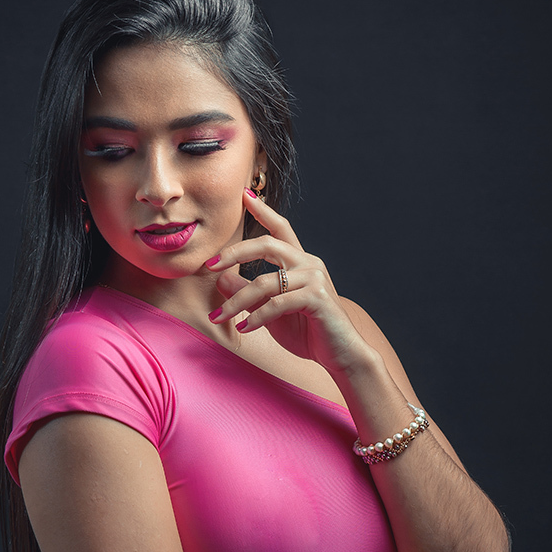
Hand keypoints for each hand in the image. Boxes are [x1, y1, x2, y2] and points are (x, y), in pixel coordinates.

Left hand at [205, 190, 372, 375]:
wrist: (340, 355)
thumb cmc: (307, 332)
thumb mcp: (270, 312)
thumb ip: (249, 293)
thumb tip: (221, 279)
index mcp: (300, 263)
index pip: (280, 229)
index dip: (262, 211)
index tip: (244, 195)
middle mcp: (309, 264)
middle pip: (267, 245)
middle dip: (235, 252)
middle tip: (210, 264)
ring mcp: (314, 279)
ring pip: (265, 282)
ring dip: (236, 301)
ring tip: (217, 317)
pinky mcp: (316, 298)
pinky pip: (276, 304)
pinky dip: (256, 318)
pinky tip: (244, 329)